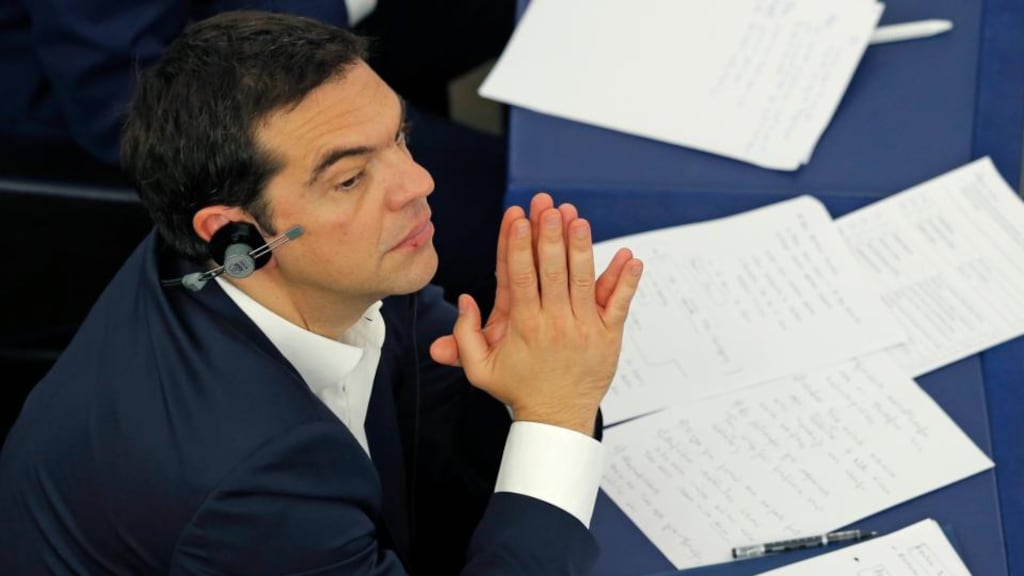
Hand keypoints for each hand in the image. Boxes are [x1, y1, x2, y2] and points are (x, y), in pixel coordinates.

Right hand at [430, 194, 642, 434]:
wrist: (557, 416)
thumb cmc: (519, 388)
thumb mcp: (479, 369)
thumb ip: (464, 337)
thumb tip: (464, 301)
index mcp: (523, 325)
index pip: (519, 277)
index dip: (517, 246)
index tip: (517, 218)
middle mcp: (554, 323)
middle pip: (552, 272)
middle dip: (549, 238)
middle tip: (548, 208)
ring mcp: (584, 328)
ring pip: (583, 281)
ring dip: (581, 248)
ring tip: (579, 219)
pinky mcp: (608, 335)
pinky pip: (618, 304)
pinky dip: (625, 281)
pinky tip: (631, 258)